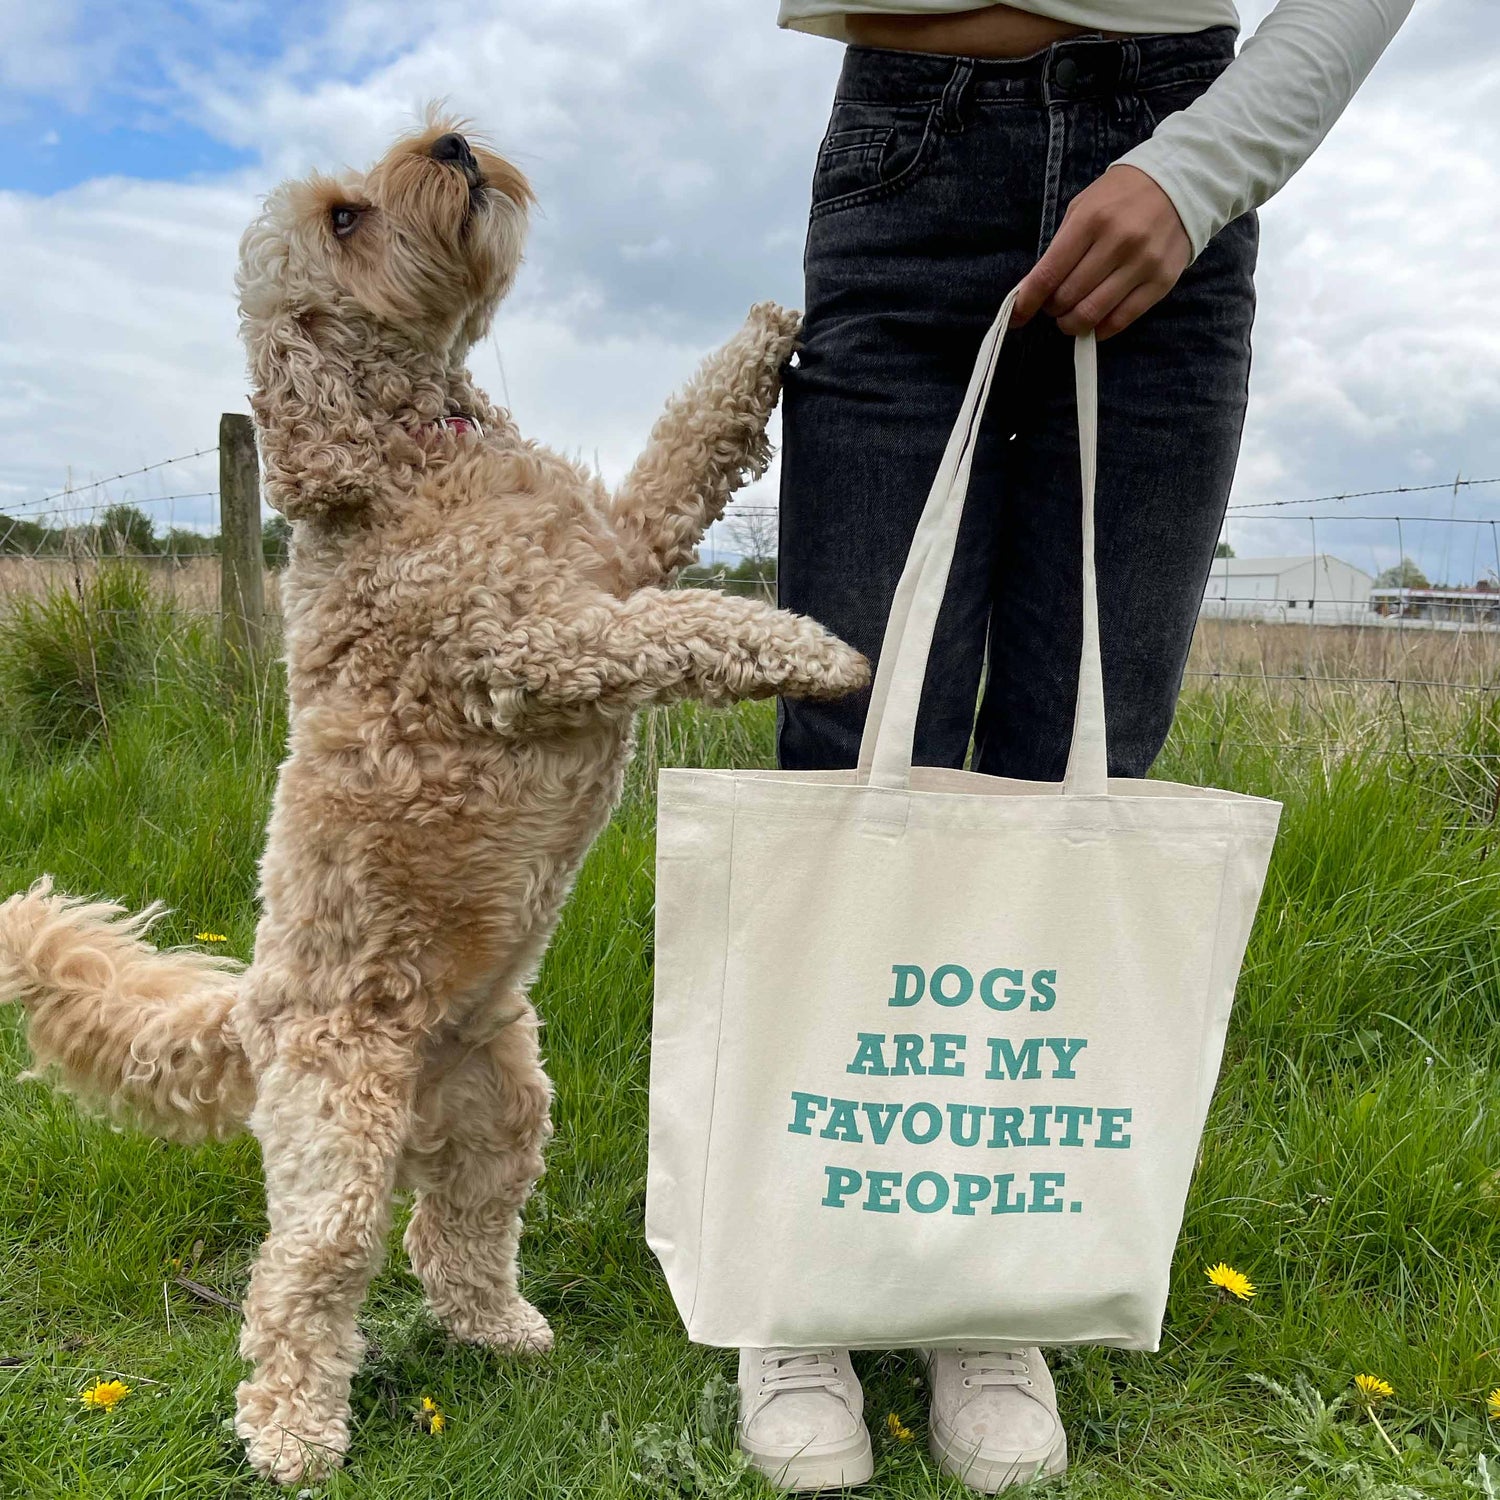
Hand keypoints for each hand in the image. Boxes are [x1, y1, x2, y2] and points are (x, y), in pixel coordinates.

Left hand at [1013, 165, 1191, 339]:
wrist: (1179, 183)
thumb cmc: (1121, 196)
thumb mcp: (1083, 207)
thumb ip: (1060, 246)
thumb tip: (1034, 288)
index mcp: (1091, 220)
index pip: (1048, 274)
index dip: (1027, 301)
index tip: (1017, 315)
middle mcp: (1118, 242)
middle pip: (1068, 297)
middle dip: (1052, 309)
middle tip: (1054, 306)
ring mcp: (1142, 263)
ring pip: (1092, 313)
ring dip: (1073, 323)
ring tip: (1071, 317)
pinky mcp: (1161, 281)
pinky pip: (1122, 319)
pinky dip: (1100, 329)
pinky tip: (1094, 323)